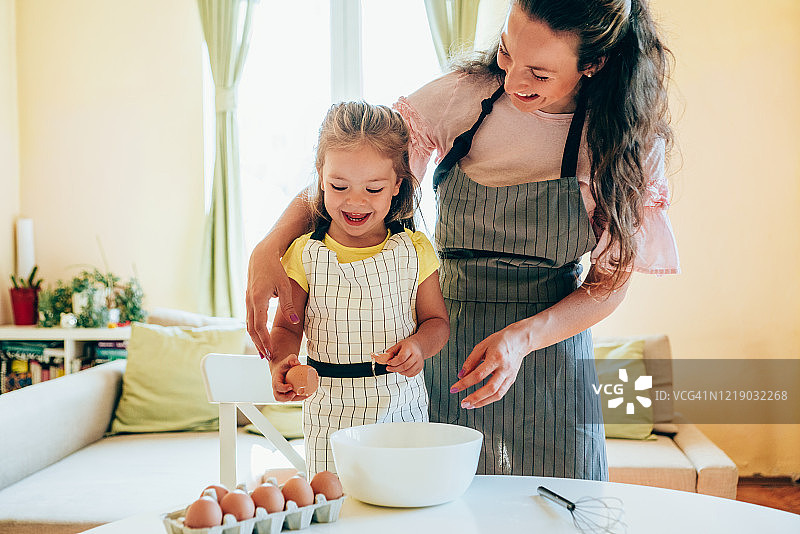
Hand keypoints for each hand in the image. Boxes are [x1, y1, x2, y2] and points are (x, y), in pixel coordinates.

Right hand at [246, 239, 299, 359]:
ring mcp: (247, 301)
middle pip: (251, 329)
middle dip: (258, 344)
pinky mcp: (249, 299)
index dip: (264, 341)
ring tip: (263, 350)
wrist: (261, 255)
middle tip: (266, 357)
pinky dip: (254, 329)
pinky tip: (260, 335)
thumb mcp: (284, 286)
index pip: (259, 327)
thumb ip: (288, 305)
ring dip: (255, 338)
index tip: (269, 352)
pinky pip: (249, 318)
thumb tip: (294, 321)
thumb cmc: (275, 269)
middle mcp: (249, 302)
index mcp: (258, 300)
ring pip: (249, 324)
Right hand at [270, 354, 311, 401]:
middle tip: (295, 393)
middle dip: (286, 398)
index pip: (277, 386)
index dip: (283, 388)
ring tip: (305, 395)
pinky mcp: (286, 395)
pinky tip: (308, 394)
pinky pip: (292, 399)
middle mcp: (276, 388)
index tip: (291, 386)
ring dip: (295, 399)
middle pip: (278, 397)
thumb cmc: (286, 364)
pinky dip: (299, 398)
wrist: (282, 369)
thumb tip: (298, 363)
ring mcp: (281, 393)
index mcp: (275, 380)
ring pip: (285, 400)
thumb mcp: (289, 359)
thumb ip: (292, 359)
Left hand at [381, 338, 424, 376]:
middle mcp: (416, 355)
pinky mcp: (420, 367)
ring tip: (395, 369)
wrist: (419, 346)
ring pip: (408, 372)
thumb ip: (392, 350)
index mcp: (410, 348)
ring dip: (399, 372)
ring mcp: (419, 362)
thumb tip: (385, 356)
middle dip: (394, 369)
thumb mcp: (399, 344)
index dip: (393, 362)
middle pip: (404, 366)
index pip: (401, 358)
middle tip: (388, 368)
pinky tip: (401, 370)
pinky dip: (405, 374)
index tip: (388, 363)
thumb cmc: (409, 345)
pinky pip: (412, 374)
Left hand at [449, 325, 528, 408]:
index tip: (454, 389)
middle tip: (463, 404)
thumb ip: (471, 361)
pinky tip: (480, 401)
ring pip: (497, 394)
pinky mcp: (512, 380)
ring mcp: (510, 376)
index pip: (478, 375)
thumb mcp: (482, 346)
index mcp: (496, 358)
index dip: (465, 383)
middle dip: (475, 398)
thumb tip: (461, 375)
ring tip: (470, 405)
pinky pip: (501, 393)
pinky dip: (489, 399)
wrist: (519, 340)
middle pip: (490, 388)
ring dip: (482, 402)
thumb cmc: (499, 341)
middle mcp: (505, 369)